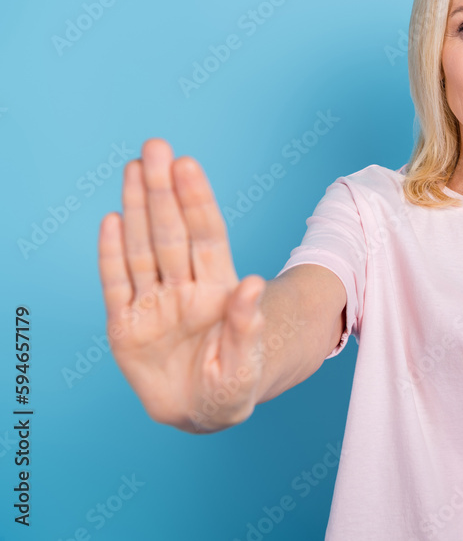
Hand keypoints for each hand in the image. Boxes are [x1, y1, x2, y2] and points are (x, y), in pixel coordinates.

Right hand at [97, 138, 267, 432]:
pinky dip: (112, 254)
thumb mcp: (247, 362)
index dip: (197, 200)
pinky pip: (116, 284)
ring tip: (134, 167)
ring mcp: (153, 303)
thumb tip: (253, 284)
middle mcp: (183, 287)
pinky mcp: (124, 326)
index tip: (187, 165)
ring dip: (138, 208)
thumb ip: (248, 323)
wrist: (202, 413)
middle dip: (163, 190)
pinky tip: (114, 220)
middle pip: (171, 231)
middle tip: (155, 147)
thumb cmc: (231, 384)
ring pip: (142, 247)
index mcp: (216, 290)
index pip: (206, 236)